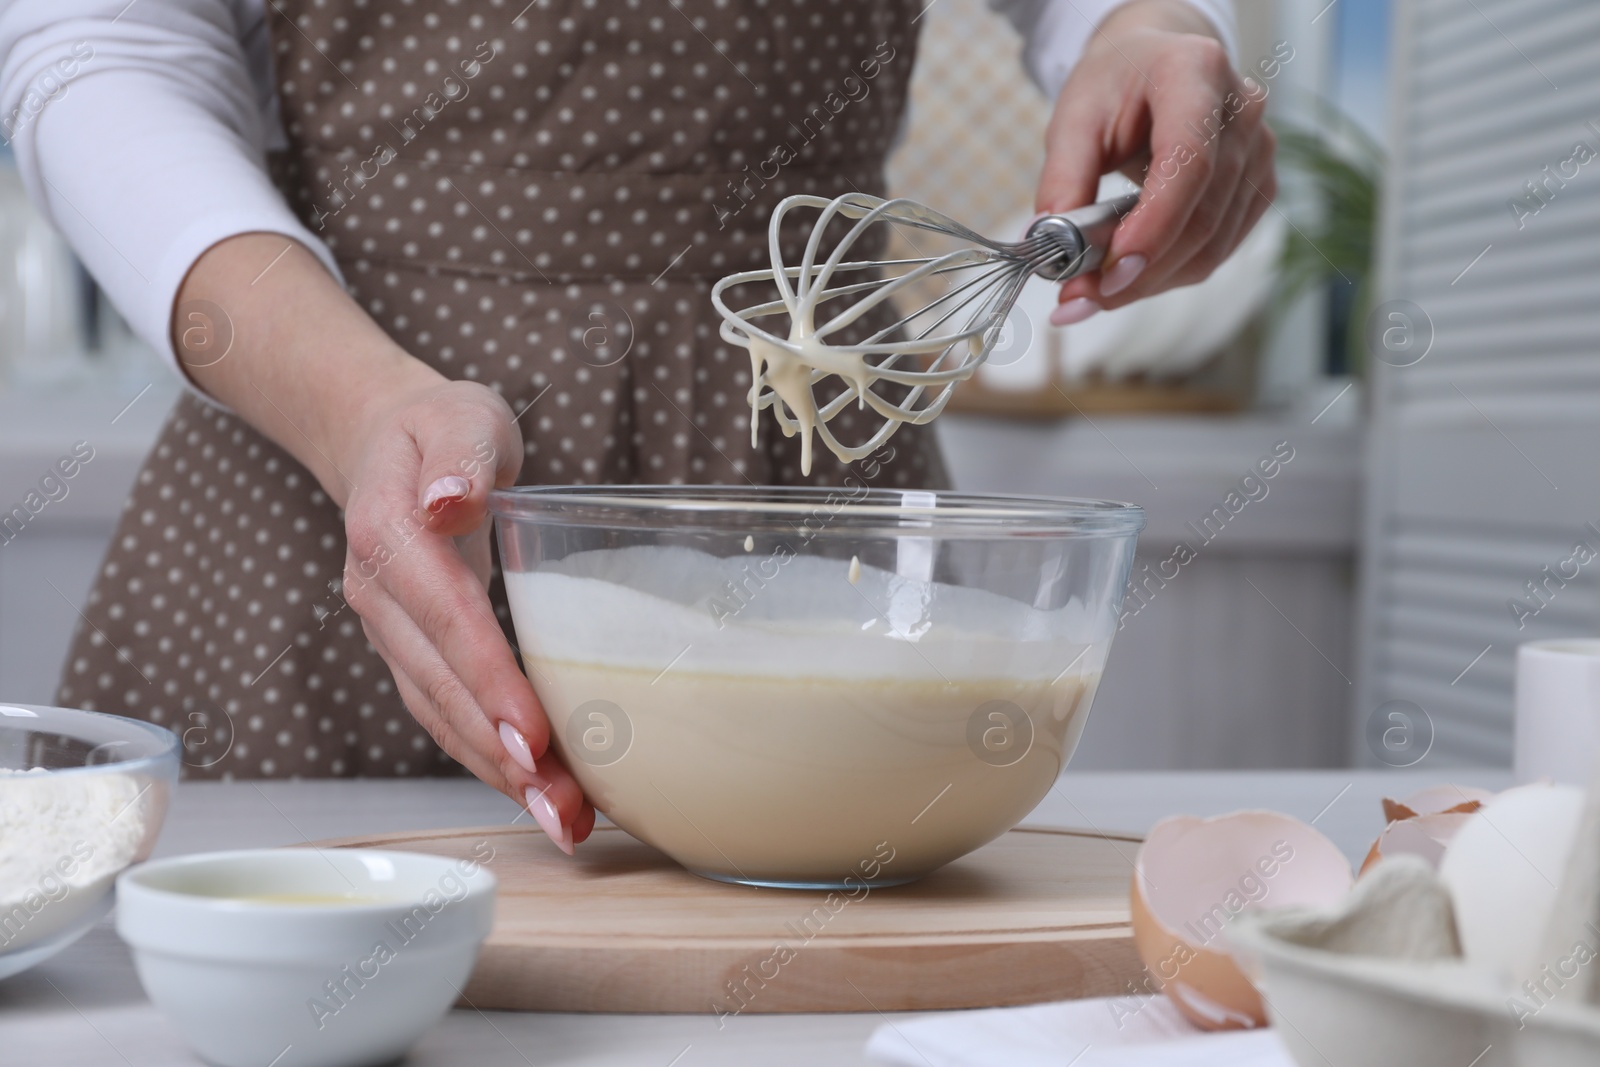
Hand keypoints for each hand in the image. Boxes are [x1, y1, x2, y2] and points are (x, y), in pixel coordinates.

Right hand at [338, 376, 596, 851]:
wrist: (384, 442)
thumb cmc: (440, 427)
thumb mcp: (460, 416)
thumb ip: (460, 457)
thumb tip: (447, 501)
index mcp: (390, 536)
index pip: (447, 618)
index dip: (488, 680)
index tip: (533, 736)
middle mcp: (379, 597)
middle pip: (441, 687)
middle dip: (501, 755)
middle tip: (562, 808)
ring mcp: (390, 633)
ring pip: (440, 715)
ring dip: (498, 774)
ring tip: (562, 820)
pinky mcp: (411, 654)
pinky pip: (446, 714)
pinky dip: (489, 757)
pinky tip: (537, 791)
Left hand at [1036, 0, 1276, 323]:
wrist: (1152, 68)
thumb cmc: (1114, 86)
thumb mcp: (1073, 119)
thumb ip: (1062, 180)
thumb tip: (1050, 246)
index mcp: (1195, 73)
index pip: (1190, 163)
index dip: (1154, 225)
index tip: (1109, 272)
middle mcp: (1241, 113)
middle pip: (1201, 216)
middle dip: (1138, 271)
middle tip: (1078, 299)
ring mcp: (1258, 154)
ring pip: (1211, 246)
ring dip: (1148, 282)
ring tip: (1091, 293)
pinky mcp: (1257, 189)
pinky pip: (1217, 251)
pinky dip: (1168, 274)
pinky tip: (1128, 275)